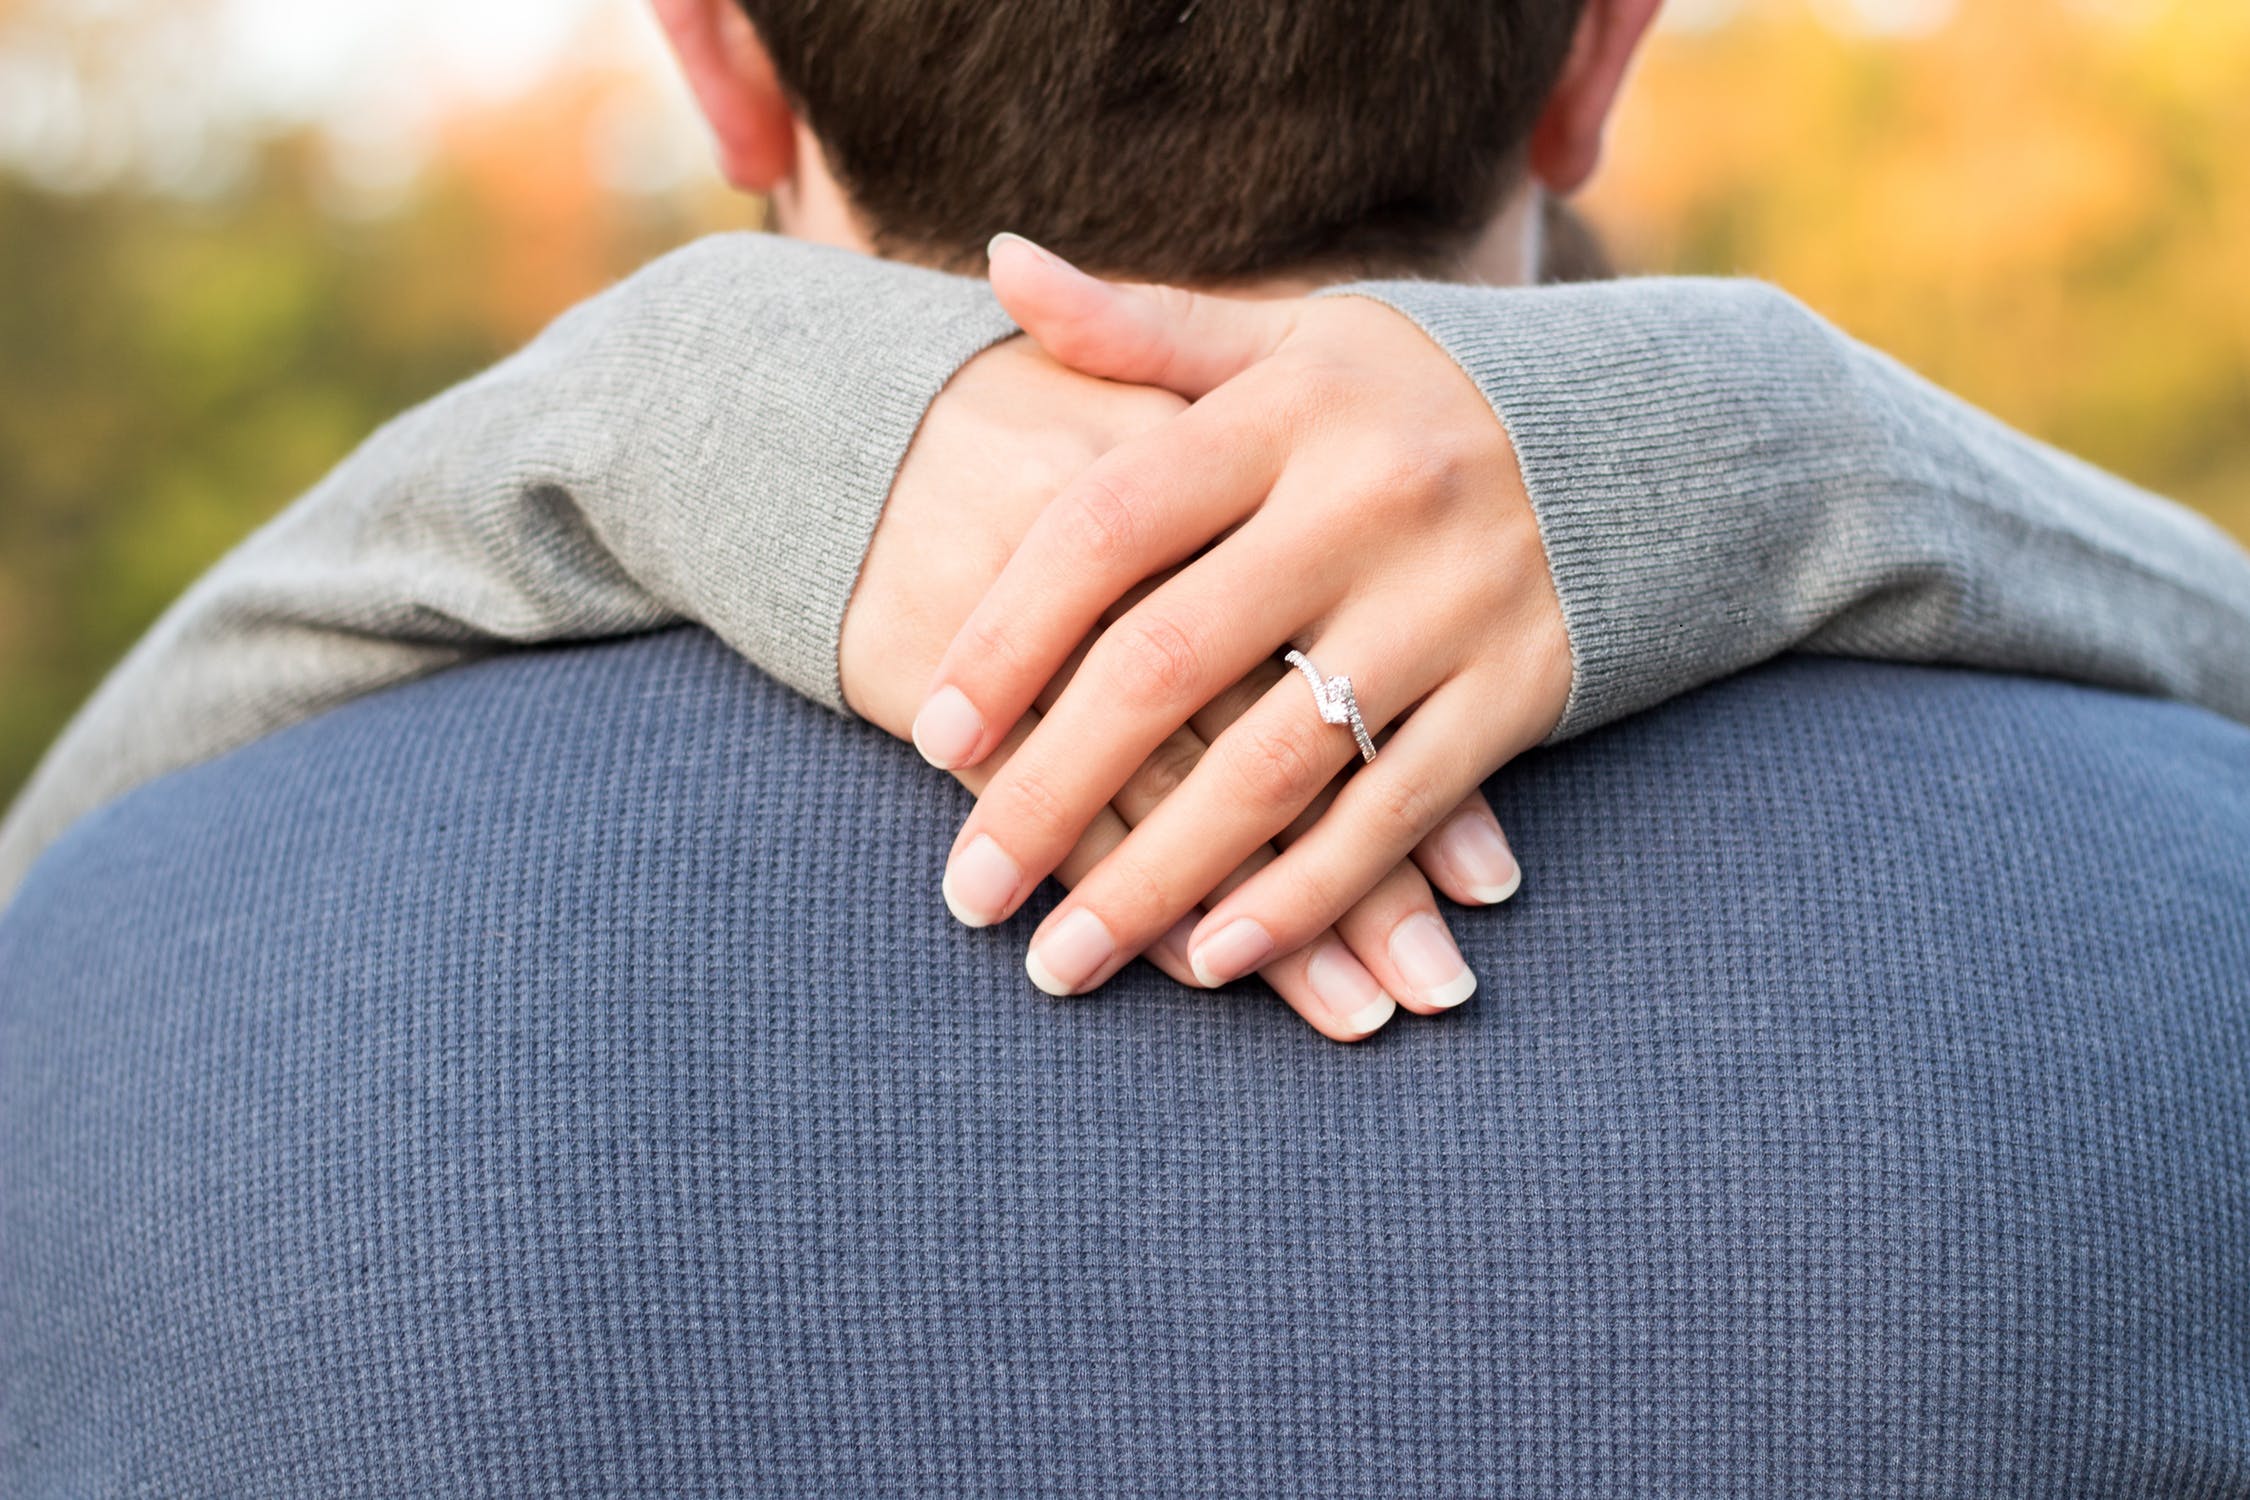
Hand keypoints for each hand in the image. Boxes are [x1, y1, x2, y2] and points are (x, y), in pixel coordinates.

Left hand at [912, 235, 1569, 1000]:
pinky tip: (1214, 959)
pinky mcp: (1521, 689)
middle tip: (969, 894)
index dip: (1010, 633)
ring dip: (1158, 881)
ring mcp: (1452, 601)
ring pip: (1274, 765)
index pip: (1110, 523)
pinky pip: (1391, 813)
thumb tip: (997, 264)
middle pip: (1170, 662)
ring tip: (1065, 966)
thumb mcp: (1296, 339)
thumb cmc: (1419, 396)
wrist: (1659, 428)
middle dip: (1050, 791)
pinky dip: (1302, 896)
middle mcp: (1366, 501)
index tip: (932, 731)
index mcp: (1287, 409)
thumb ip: (1144, 331)